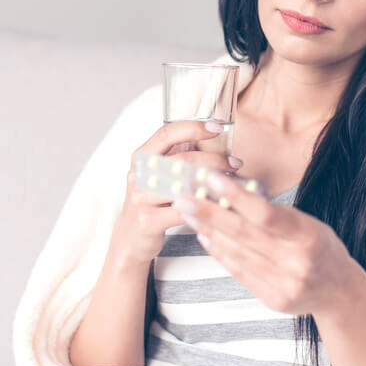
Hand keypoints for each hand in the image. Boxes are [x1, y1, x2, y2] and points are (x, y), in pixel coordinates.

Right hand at [110, 121, 240, 266]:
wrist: (131, 238)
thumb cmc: (151, 202)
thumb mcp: (158, 175)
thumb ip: (178, 158)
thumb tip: (216, 141)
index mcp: (141, 157)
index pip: (166, 133)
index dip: (193, 128)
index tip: (217, 128)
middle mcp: (138, 174)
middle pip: (182, 159)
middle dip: (214, 159)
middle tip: (235, 162)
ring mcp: (141, 198)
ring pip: (185, 186)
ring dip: (214, 184)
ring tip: (232, 183)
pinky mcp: (148, 220)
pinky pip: (185, 211)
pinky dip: (207, 207)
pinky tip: (221, 205)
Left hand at [171, 172, 358, 316]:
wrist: (339, 290)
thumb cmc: (320, 246)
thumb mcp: (307, 223)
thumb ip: (273, 214)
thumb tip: (230, 193)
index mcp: (308, 236)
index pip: (266, 215)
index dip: (236, 197)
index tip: (210, 179)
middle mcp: (297, 262)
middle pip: (245, 235)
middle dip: (210, 214)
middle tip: (184, 197)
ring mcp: (285, 285)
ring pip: (237, 254)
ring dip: (209, 232)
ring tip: (190, 214)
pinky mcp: (274, 300)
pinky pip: (240, 273)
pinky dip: (220, 253)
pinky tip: (205, 237)